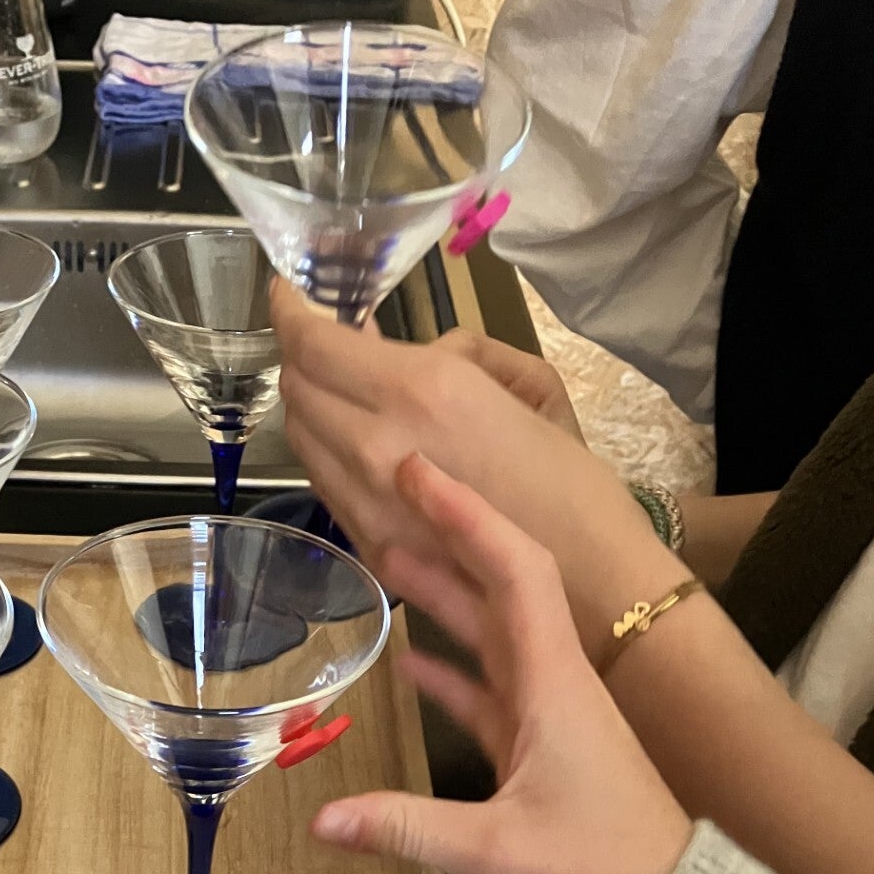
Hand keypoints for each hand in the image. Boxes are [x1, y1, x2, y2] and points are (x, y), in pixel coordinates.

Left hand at [271, 284, 679, 660]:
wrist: (584, 581)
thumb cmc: (569, 479)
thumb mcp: (527, 386)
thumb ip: (458, 354)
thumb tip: (410, 349)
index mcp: (419, 390)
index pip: (313, 343)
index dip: (289, 310)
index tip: (288, 292)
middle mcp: (375, 442)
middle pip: (297, 388)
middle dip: (302, 356)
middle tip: (326, 340)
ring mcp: (362, 500)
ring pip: (302, 438)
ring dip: (312, 406)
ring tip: (342, 390)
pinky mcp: (366, 543)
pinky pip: (323, 483)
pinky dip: (328, 452)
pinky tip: (358, 443)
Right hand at [314, 454, 691, 873]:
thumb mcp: (497, 853)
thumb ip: (403, 827)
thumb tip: (319, 818)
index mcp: (553, 685)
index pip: (511, 570)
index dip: (465, 513)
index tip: (416, 469)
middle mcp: (552, 685)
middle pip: (495, 588)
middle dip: (443, 537)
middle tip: (387, 495)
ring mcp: (546, 718)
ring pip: (486, 636)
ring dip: (439, 596)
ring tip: (382, 556)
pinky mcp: (538, 755)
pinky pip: (484, 693)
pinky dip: (446, 670)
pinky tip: (405, 659)